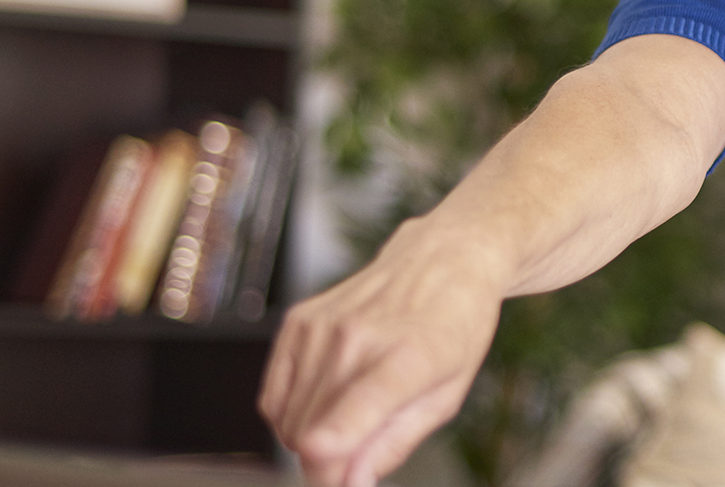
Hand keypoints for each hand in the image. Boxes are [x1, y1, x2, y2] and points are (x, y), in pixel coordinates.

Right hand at [260, 216, 505, 486]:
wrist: (441, 259)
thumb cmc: (452, 328)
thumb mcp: (446, 396)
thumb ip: (394, 443)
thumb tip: (350, 482)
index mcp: (413, 355)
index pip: (363, 403)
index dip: (335, 443)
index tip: (324, 462)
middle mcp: (360, 336)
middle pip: (313, 434)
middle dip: (328, 467)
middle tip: (355, 463)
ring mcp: (323, 326)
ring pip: (289, 423)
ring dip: (309, 442)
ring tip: (349, 423)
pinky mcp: (297, 321)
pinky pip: (272, 398)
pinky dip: (291, 416)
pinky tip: (324, 404)